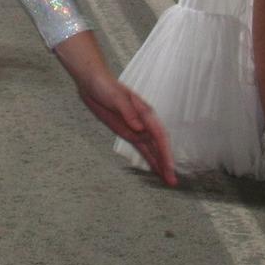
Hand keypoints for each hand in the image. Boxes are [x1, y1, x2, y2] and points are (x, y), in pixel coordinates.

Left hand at [53, 31, 175, 185]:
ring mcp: (137, 129)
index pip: (159, 136)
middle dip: (166, 163)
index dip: (165, 152)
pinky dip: (149, 159)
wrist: (92, 82)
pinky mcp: (128, 132)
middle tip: (172, 182)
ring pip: (152, 150)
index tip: (169, 167)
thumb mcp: (115, 97)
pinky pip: (142, 148)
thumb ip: (128, 112)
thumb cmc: (105, 86)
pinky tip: (155, 169)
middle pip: (159, 146)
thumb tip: (140, 128)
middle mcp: (144, 122)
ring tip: (168, 181)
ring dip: (160, 164)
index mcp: (145, 113)